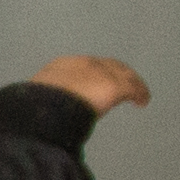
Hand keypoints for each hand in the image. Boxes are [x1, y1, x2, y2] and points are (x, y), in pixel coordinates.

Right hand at [26, 53, 149, 115]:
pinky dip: (139, 93)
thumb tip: (46, 116)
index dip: (95, 73)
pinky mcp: (115, 86)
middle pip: (108, 65)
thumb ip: (49, 102)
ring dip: (130, 82)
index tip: (97, 81)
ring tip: (137, 93)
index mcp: (61, 66)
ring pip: (123, 74)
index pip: (84, 66)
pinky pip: (133, 88)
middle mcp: (84, 64)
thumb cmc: (37, 109)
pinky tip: (142, 101)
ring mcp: (101, 73)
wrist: (47, 107)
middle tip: (124, 84)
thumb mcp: (39, 101)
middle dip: (117, 72)